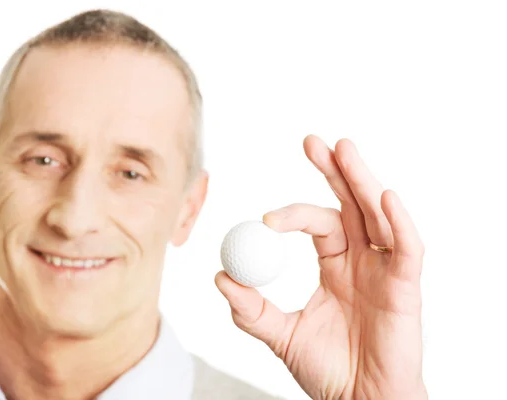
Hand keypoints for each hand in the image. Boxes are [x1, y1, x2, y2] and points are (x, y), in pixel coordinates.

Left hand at [215, 135, 426, 399]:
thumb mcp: (281, 335)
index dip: (293, 213)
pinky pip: (407, 249)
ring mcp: (385, 270)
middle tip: (311, 142)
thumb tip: (220, 277)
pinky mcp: (406, 288)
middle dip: (334, 171)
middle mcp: (362, 259)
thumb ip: (251, 309)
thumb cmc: (328, 370)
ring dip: (361, 180)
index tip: (264, 220)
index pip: (317, 222)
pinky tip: (384, 196)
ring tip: (343, 148)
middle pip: (351, 204)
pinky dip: (399, 223)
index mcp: (336, 264)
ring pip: (377, 215)